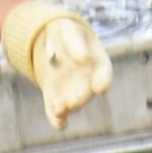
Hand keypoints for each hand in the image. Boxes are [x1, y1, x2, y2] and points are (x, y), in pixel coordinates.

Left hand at [2, 2, 113, 128]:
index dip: (103, 81)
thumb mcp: (65, 30)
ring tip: (59, 110)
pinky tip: (58, 122)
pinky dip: (58, 120)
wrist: (46, 42)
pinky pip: (59, 115)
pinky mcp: (56, 101)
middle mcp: (87, 81)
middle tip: (72, 102)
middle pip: (87, 93)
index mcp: (96, 62)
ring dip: (67, 109)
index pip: (104, 73)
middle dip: (80, 98)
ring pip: (73, 105)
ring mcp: (72, 92)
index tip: (101, 87)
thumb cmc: (61, 32)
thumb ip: (74, 41)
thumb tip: (84, 59)